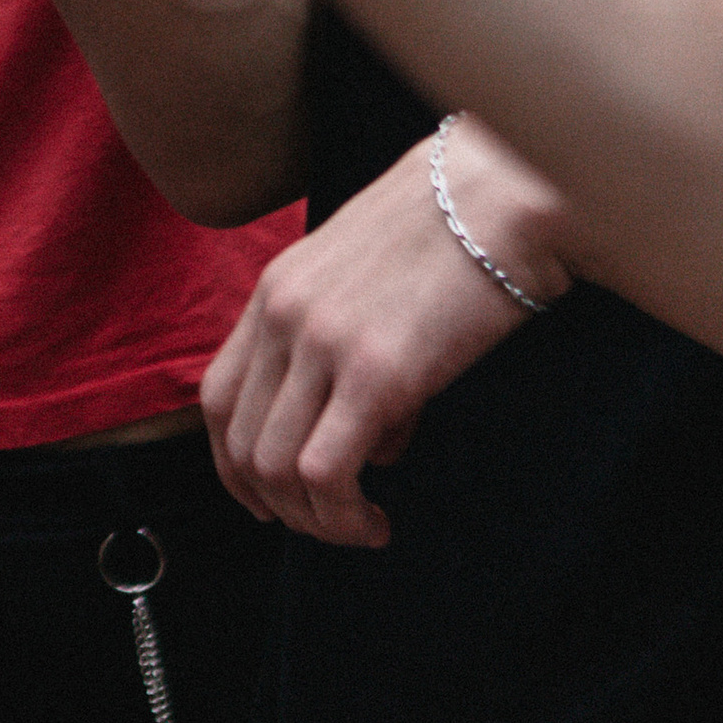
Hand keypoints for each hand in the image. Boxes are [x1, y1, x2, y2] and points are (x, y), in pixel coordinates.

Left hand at [201, 123, 570, 546]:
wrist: (504, 194)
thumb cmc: (455, 233)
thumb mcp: (370, 281)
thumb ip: (348, 353)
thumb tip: (372, 447)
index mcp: (275, 287)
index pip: (217, 396)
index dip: (234, 463)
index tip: (271, 501)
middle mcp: (283, 313)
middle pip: (238, 443)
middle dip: (278, 505)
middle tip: (330, 524)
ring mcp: (322, 342)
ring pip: (275, 467)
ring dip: (315, 520)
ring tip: (363, 528)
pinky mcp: (375, 372)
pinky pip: (325, 472)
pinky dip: (343, 516)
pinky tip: (379, 521)